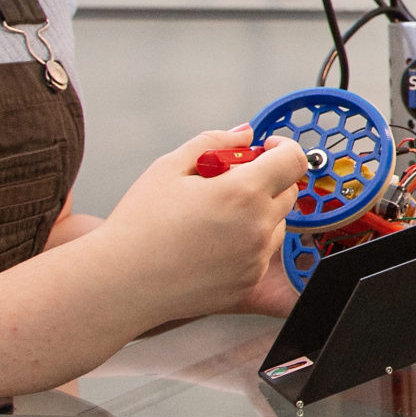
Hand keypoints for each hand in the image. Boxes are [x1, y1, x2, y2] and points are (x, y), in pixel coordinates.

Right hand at [95, 126, 306, 328]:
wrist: (121, 282)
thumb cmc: (139, 223)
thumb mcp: (170, 166)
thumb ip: (214, 142)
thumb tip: (245, 134)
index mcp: (242, 192)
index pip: (293, 160)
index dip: (282, 148)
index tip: (264, 150)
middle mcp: (258, 227)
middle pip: (289, 191)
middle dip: (268, 179)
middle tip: (228, 182)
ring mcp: (256, 259)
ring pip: (277, 223)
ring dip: (260, 212)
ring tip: (214, 216)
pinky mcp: (249, 282)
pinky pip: (262, 253)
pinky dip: (248, 242)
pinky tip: (210, 243)